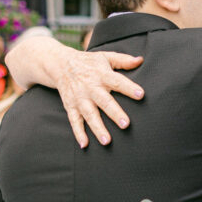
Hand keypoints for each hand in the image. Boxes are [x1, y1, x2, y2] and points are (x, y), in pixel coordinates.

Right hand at [4, 36, 144, 148]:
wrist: (60, 64)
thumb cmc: (89, 63)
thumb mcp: (105, 57)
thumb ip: (124, 60)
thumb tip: (141, 60)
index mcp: (101, 74)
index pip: (117, 81)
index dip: (129, 88)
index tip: (141, 95)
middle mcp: (90, 87)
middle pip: (104, 101)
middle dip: (114, 113)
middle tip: (125, 124)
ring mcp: (80, 98)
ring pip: (89, 115)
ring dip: (98, 128)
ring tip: (107, 142)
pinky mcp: (71, 106)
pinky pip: (74, 121)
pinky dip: (78, 133)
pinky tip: (85, 144)